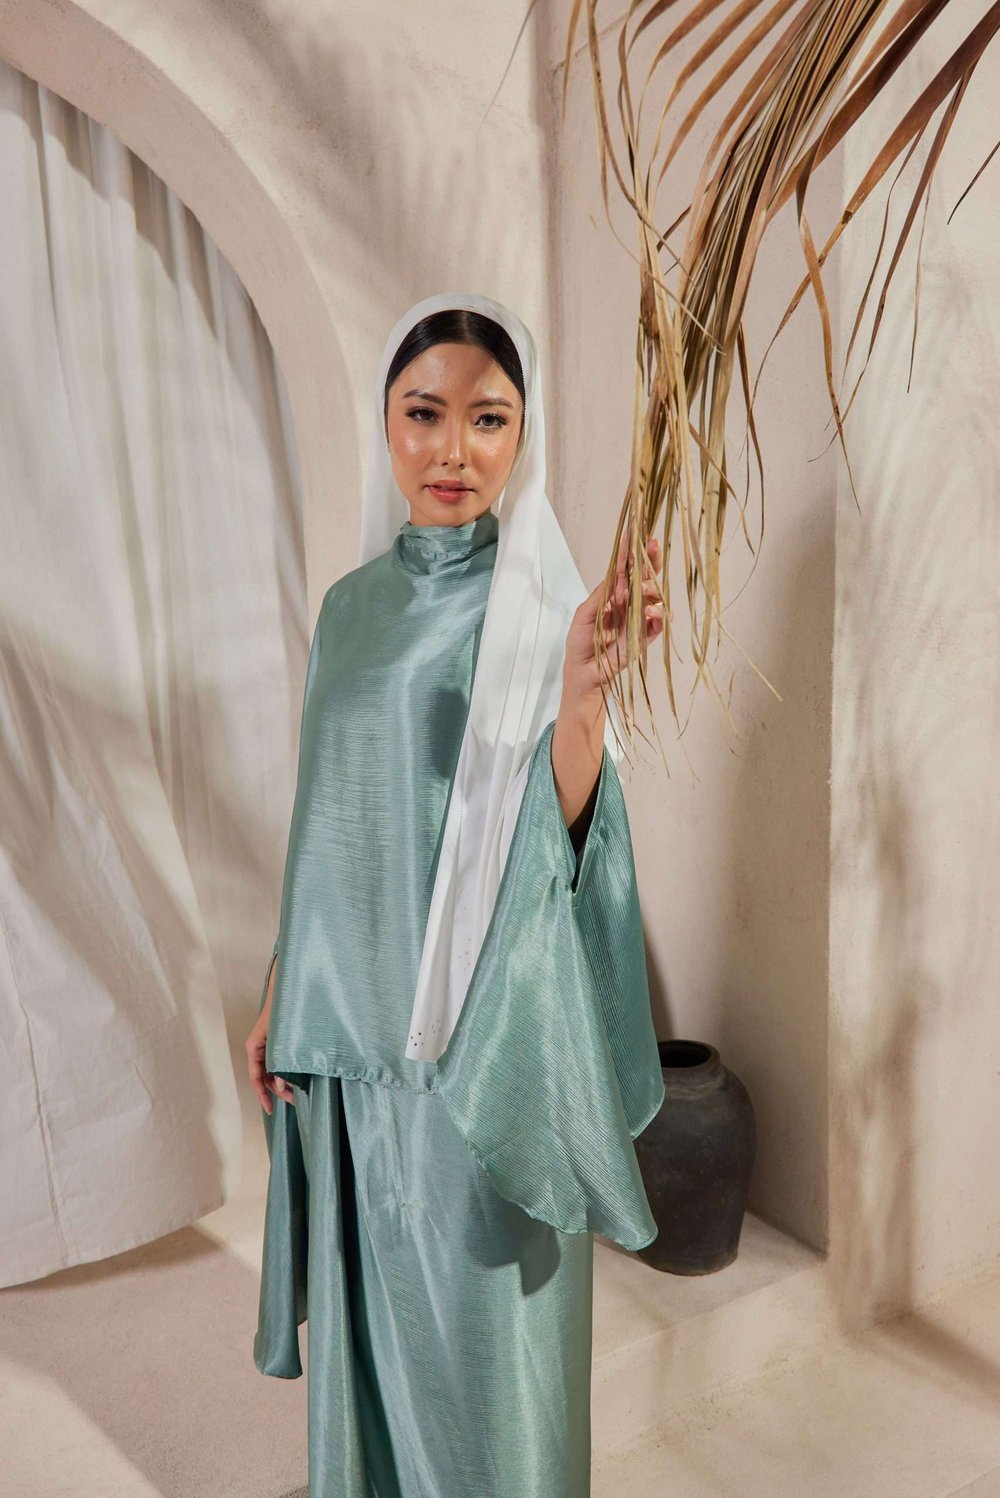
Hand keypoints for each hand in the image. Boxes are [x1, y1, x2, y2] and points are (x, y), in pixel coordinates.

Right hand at [245, 966, 295, 1111]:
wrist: (290, 987)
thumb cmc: (285, 1010)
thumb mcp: (281, 1040)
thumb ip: (281, 1065)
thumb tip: (282, 1088)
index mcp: (254, 1047)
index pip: (256, 1077)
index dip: (263, 1095)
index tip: (270, 1109)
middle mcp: (258, 1048)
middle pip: (265, 1076)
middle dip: (278, 1091)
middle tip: (296, 1101)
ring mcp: (268, 1045)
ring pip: (273, 1070)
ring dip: (284, 1082)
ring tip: (300, 1092)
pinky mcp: (277, 1042)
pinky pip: (279, 1062)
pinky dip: (287, 1071)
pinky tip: (299, 1078)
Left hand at [563, 533, 670, 696]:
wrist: (585, 671)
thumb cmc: (581, 642)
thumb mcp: (584, 615)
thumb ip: (600, 597)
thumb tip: (616, 576)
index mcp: (614, 594)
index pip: (625, 569)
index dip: (631, 552)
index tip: (635, 534)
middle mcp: (630, 602)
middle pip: (646, 577)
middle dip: (650, 560)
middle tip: (651, 546)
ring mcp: (640, 618)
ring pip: (657, 596)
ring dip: (652, 589)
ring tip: (641, 591)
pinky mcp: (646, 635)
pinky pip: (661, 622)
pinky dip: (659, 614)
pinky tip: (650, 612)